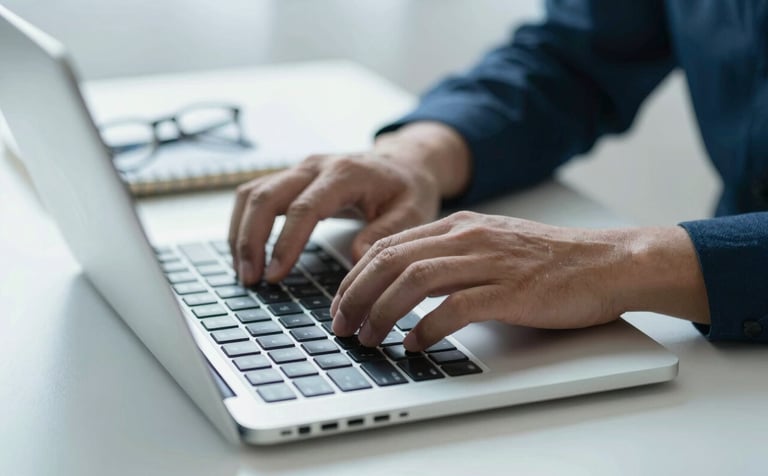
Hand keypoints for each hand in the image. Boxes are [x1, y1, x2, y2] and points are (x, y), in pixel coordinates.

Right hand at [228, 122, 470, 284]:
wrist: (404, 163)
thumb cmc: (408, 190)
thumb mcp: (411, 213)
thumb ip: (385, 234)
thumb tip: (354, 259)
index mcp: (345, 174)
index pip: (304, 208)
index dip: (286, 243)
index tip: (275, 275)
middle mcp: (315, 166)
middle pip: (266, 196)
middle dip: (250, 239)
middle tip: (250, 279)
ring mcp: (299, 169)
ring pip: (252, 193)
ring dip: (240, 232)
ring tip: (244, 272)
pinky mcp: (290, 177)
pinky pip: (253, 195)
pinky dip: (242, 223)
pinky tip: (245, 252)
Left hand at [331, 211, 709, 350]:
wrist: (607, 262)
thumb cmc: (551, 260)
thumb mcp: (491, 245)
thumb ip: (451, 257)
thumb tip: (407, 286)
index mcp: (460, 225)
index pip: (389, 245)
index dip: (356, 276)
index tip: (342, 303)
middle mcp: (469, 237)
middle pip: (391, 260)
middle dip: (356, 295)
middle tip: (343, 325)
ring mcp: (490, 262)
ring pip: (414, 280)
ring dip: (382, 312)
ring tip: (369, 337)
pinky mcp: (511, 291)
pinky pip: (455, 307)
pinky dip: (427, 328)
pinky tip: (415, 344)